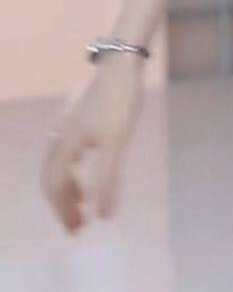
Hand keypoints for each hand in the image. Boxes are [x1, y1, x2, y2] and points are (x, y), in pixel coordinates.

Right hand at [41, 54, 145, 231]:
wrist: (121, 61)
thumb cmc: (119, 101)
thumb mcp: (117, 142)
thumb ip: (108, 179)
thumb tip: (103, 216)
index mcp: (63, 147)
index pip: (55, 189)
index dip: (64, 212)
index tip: (77, 231)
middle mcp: (57, 137)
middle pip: (52, 179)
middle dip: (63, 204)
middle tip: (78, 225)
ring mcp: (65, 124)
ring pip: (58, 164)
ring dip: (68, 186)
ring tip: (84, 201)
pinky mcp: (76, 114)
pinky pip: (67, 150)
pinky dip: (74, 167)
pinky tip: (88, 165)